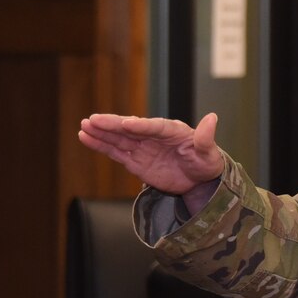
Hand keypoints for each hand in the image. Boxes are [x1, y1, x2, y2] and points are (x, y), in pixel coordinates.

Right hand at [78, 112, 225, 200]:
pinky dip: (101, 145)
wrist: (198, 179)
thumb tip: (213, 118)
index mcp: (172, 130)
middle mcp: (153, 136)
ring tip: (84, 126)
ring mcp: (142, 147)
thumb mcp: (209, 153)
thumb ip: (206, 138)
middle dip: (112, 125)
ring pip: (119, 139)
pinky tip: (86, 137)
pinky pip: (115, 151)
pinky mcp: (135, 160)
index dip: (140, 126)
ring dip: (101, 132)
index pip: (154, 127)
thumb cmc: (206, 161)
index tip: (126, 123)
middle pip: (130, 129)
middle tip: (94, 119)